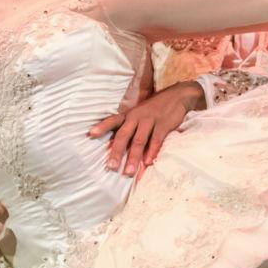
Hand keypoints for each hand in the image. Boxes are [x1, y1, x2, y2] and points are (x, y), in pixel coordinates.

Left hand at [88, 83, 203, 175]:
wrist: (177, 96)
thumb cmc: (154, 109)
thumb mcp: (138, 114)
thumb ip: (129, 128)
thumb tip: (115, 146)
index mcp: (129, 115)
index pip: (112, 120)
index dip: (102, 127)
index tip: (91, 134)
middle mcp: (136, 117)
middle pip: (124, 135)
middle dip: (116, 152)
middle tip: (111, 167)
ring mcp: (150, 120)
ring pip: (139, 141)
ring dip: (133, 157)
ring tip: (128, 172)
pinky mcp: (163, 125)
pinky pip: (156, 140)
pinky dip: (152, 152)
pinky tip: (147, 163)